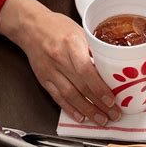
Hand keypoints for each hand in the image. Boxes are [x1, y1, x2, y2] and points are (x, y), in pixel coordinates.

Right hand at [0, 0, 120, 124]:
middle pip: (81, 86)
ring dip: (87, 111)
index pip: (86, 70)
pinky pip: (57, 97)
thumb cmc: (59, 27)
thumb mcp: (81, 31)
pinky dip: (70, 109)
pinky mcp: (43, 79)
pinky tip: (81, 117)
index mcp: (71, 44)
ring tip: (101, 120)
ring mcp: (49, 70)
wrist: (31, 26)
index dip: (99, 88)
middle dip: (99, 104)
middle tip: (113, 114)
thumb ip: (95, 49)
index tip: (111, 99)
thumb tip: (114, 67)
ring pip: (69, 95)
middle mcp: (59, 58)